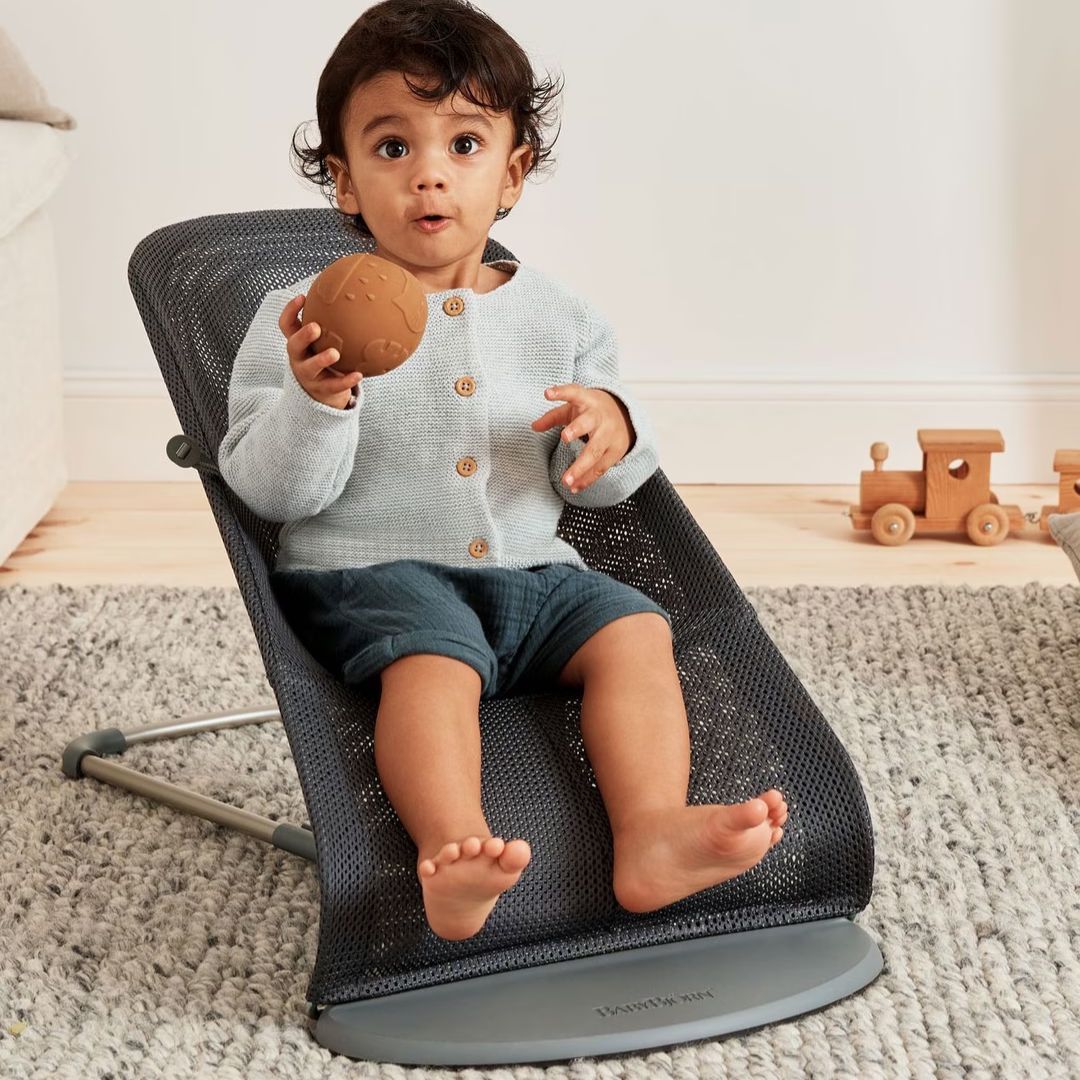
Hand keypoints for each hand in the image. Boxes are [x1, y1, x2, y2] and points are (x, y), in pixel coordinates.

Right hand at [280, 293, 361, 409]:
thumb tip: (352, 291)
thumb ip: (331, 322)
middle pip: (293, 345)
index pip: (286, 325)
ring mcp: (308, 375)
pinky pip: (333, 386)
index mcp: (298, 343)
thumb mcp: (323, 341)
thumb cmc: (324, 359)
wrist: (322, 394)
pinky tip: (358, 375)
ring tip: (335, 353)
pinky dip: (346, 381)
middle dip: (303, 335)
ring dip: (321, 359)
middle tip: (315, 327)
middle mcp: (299, 358)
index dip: (290, 311)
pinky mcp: (322, 390)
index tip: (302, 297)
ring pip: (310, 367)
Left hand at [531, 384, 633, 493]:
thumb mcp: (573, 408)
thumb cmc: (592, 411)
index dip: (561, 392)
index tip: (547, 393)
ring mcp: (609, 435)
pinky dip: (587, 479)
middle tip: (564, 437)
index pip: (574, 392)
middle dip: (577, 429)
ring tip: (566, 481)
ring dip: (580, 467)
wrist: (626, 416)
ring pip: (595, 452)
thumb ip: (553, 417)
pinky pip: (600, 467)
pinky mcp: (615, 451)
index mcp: (587, 401)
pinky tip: (575, 488)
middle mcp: (599, 417)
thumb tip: (533, 426)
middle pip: (588, 424)